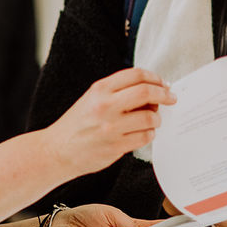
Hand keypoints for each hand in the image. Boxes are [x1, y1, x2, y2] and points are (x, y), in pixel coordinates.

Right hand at [47, 68, 175, 175]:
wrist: (56, 150)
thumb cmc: (76, 125)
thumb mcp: (91, 99)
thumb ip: (116, 92)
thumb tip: (151, 90)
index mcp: (99, 90)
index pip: (136, 75)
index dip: (155, 78)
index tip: (162, 84)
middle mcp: (105, 106)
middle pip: (146, 92)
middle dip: (164, 95)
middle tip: (170, 98)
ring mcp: (110, 127)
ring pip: (149, 117)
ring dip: (156, 119)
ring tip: (152, 121)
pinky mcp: (115, 146)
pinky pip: (144, 137)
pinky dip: (149, 134)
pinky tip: (142, 133)